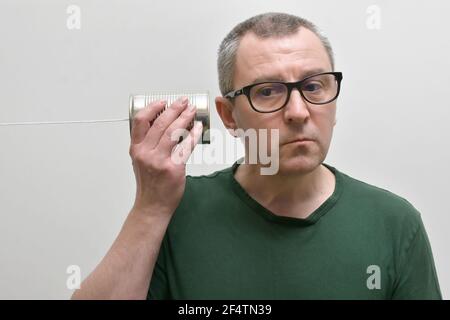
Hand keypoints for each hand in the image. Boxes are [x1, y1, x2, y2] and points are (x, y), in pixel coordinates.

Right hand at [129, 97, 202, 215]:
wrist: (152, 206)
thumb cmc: (149, 184)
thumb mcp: (141, 161)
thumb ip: (148, 144)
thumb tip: (164, 124)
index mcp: (136, 149)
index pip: (140, 121)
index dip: (152, 107)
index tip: (162, 101)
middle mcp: (146, 153)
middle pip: (160, 123)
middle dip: (174, 109)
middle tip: (183, 101)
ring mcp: (159, 160)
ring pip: (173, 132)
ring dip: (185, 117)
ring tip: (192, 110)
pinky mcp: (174, 168)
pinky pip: (186, 146)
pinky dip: (194, 134)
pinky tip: (198, 127)